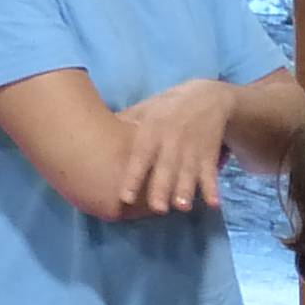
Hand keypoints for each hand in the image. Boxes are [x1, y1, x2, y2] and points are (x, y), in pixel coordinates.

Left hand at [115, 79, 234, 213]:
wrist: (209, 96)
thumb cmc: (167, 108)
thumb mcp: (145, 109)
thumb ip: (124, 124)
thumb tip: (91, 134)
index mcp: (153, 130)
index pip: (141, 156)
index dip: (134, 176)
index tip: (126, 197)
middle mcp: (172, 140)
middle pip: (166, 167)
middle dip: (162, 187)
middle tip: (156, 208)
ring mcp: (193, 147)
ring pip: (188, 172)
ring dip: (186, 189)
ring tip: (182, 207)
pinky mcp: (209, 153)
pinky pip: (210, 173)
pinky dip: (212, 188)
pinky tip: (213, 203)